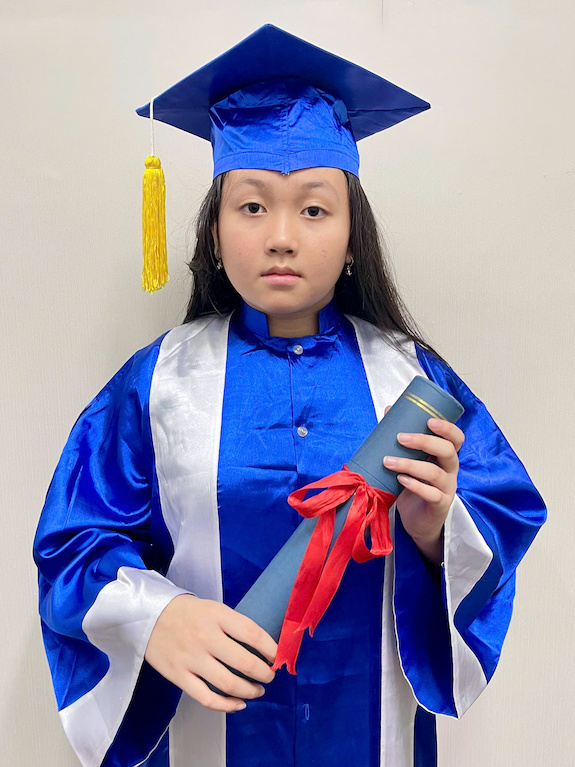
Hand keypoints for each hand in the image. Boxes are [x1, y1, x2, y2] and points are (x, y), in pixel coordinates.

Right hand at [145, 594, 276, 712]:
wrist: (148, 615)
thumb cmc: (187, 612)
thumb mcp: (214, 608)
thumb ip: (234, 625)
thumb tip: (262, 647)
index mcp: (217, 616)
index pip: (252, 634)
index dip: (271, 648)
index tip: (279, 657)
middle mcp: (206, 637)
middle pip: (244, 662)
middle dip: (264, 673)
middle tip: (269, 676)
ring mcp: (191, 659)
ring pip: (228, 683)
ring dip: (249, 691)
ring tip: (258, 690)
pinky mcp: (179, 676)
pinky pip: (207, 698)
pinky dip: (226, 705)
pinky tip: (238, 704)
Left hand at [382, 416, 464, 564]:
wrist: (417, 521)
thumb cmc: (413, 485)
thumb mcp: (410, 460)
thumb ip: (402, 439)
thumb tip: (389, 411)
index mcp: (445, 456)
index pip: (456, 438)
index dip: (447, 428)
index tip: (429, 420)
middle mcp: (450, 470)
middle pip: (448, 451)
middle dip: (425, 441)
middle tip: (400, 438)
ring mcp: (447, 489)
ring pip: (435, 473)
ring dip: (410, 464)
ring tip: (388, 461)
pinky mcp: (439, 506)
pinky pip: (431, 494)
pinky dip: (415, 485)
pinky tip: (401, 480)